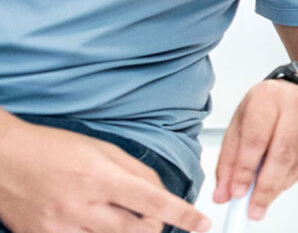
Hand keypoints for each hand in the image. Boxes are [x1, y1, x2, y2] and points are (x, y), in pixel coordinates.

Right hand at [0, 118, 209, 232]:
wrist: (3, 159)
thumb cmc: (51, 149)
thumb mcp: (102, 149)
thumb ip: (137, 172)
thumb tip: (162, 194)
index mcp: (100, 177)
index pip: (153, 201)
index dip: (183, 215)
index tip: (201, 223)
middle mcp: (81, 205)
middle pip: (137, 231)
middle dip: (152, 225)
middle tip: (148, 214)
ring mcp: (61, 226)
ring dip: (126, 232)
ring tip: (114, 214)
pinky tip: (91, 222)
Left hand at [213, 79, 297, 220]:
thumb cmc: (266, 109)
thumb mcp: (239, 126)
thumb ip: (229, 161)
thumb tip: (224, 194)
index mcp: (266, 98)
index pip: (255, 139)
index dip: (245, 170)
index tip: (237, 193)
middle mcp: (294, 106)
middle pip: (282, 153)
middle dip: (265, 187)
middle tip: (254, 208)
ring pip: (297, 162)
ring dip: (278, 187)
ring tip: (262, 200)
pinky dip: (291, 180)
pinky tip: (279, 183)